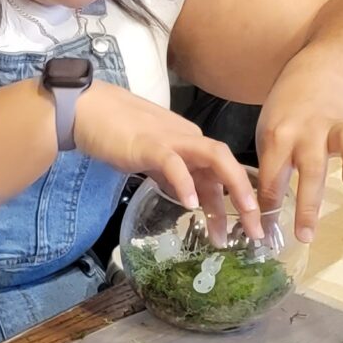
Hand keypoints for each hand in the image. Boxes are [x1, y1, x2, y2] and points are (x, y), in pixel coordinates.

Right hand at [71, 82, 264, 240]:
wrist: (87, 109)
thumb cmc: (115, 132)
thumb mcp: (152, 159)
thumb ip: (171, 175)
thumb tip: (185, 196)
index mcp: (190, 143)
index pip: (222, 172)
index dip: (238, 200)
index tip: (247, 228)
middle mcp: (188, 139)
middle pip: (228, 166)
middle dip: (246, 199)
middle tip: (255, 234)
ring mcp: (170, 140)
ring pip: (214, 159)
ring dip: (231, 189)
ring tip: (237, 221)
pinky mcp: (149, 145)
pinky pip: (173, 163)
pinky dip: (185, 183)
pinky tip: (190, 205)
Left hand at [255, 60, 342, 241]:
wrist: (313, 73)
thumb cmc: (288, 117)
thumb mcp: (269, 140)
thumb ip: (271, 175)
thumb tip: (262, 218)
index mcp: (278, 139)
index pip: (272, 180)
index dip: (268, 209)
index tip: (267, 236)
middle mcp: (307, 132)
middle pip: (308, 168)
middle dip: (306, 203)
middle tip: (305, 234)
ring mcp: (335, 124)